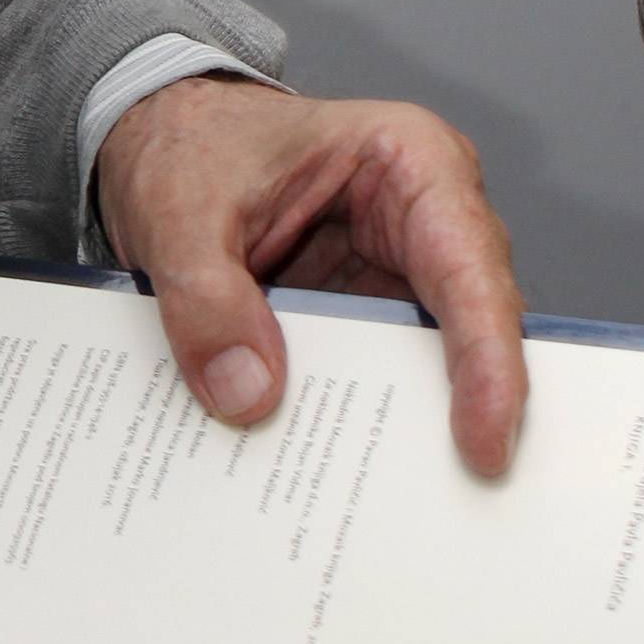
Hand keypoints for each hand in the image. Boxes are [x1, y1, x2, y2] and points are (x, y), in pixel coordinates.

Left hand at [96, 77, 526, 477]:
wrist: (153, 139)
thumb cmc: (185, 143)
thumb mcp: (177, 213)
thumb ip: (207, 299)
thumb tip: (249, 395)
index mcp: (408, 162)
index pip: (470, 268)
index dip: (489, 360)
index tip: (483, 442)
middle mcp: (425, 217)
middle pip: (473, 324)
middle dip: (469, 406)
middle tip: (456, 494)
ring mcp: (398, 271)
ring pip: (432, 363)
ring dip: (409, 424)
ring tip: (395, 504)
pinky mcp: (362, 313)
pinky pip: (376, 376)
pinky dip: (357, 419)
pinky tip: (333, 472)